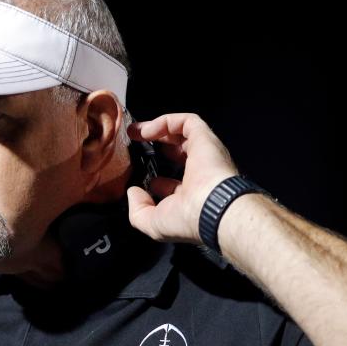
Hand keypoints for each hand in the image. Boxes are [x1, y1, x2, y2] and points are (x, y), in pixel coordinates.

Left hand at [126, 113, 239, 243]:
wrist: (213, 208)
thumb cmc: (188, 219)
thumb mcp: (153, 224)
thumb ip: (138, 210)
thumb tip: (133, 192)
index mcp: (191, 194)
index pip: (174, 182)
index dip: (155, 178)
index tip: (140, 177)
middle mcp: (199, 172)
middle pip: (177, 152)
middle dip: (154, 145)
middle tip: (134, 142)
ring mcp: (203, 154)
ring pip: (182, 134)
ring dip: (157, 129)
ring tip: (136, 131)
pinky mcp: (205, 138)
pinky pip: (187, 121)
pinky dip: (166, 121)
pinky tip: (147, 130)